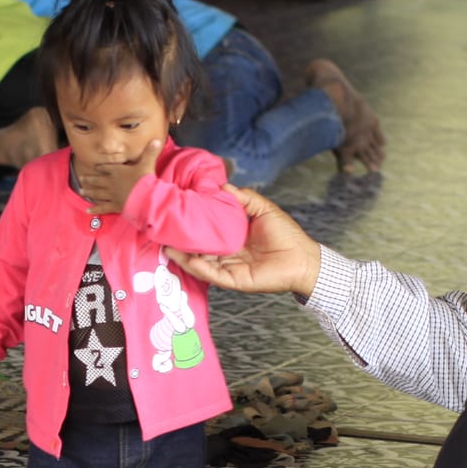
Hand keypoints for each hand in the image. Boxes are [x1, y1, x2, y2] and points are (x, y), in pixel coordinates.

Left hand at [78, 138, 161, 214]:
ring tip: (82, 191)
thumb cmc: (145, 179)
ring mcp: (111, 195)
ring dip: (89, 191)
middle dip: (89, 179)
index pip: (106, 168)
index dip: (99, 167)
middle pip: (97, 180)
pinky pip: (102, 208)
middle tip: (81, 178)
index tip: (93, 166)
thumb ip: (150, 152)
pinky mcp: (114, 206)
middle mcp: (111, 182)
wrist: (145, 197)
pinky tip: (87, 210)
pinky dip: (95, 209)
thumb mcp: (148, 163)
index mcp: (117, 171)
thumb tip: (157, 140)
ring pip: (97, 193)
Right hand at [160, 184, 322, 298]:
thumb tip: (221, 187)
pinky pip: (212, 275)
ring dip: (183, 256)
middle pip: (198, 248)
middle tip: (163, 231)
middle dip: (180, 242)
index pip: (206, 230)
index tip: (176, 213)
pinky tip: (186, 259)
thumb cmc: (286, 234)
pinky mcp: (233, 280)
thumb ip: (242, 198)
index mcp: (232, 236)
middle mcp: (226, 253)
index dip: (192, 223)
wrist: (303, 259)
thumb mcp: (262, 208)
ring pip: (200, 263)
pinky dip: (198, 267)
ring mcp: (228, 268)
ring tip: (166, 245)